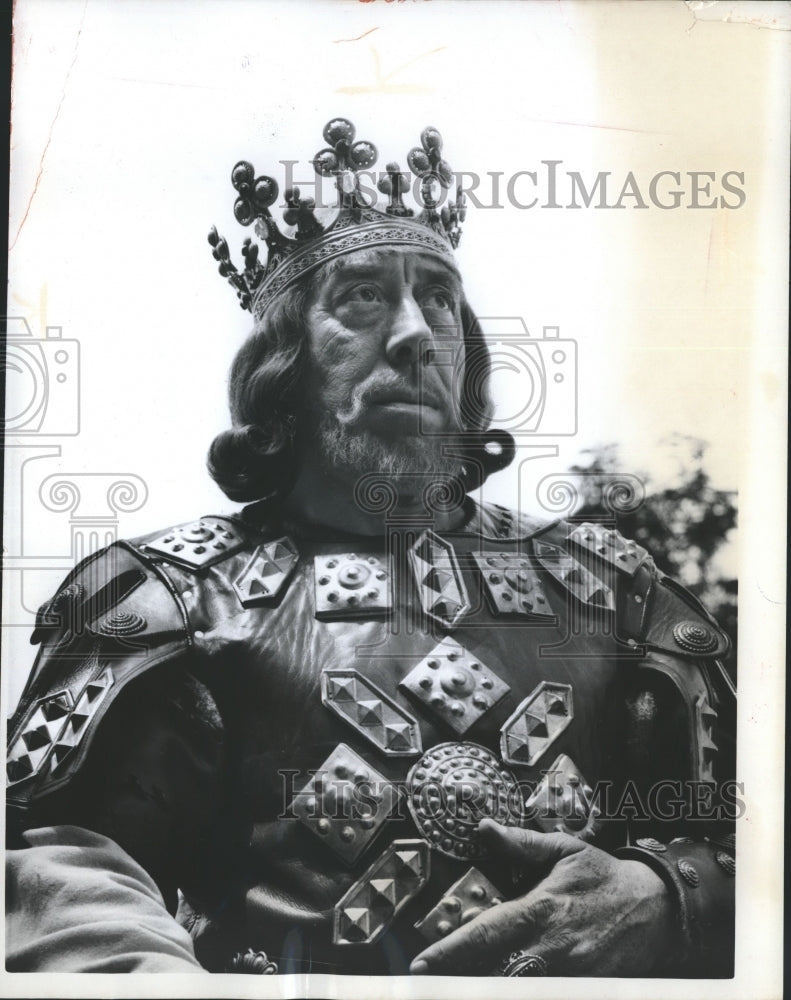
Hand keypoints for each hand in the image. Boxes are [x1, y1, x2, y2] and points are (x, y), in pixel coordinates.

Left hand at [410, 819, 674, 976]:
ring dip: (488, 984)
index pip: (485, 934)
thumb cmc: (603, 877)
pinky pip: (547, 992)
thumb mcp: (563, 851)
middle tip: (431, 982)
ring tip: (456, 984)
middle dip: (462, 980)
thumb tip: (484, 828)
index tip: (422, 965)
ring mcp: (569, 975)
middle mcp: (551, 949)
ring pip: (518, 986)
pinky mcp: (584, 988)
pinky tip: (502, 980)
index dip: (450, 953)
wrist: (656, 909)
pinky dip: (522, 986)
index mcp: (540, 910)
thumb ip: (520, 844)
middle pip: (495, 974)